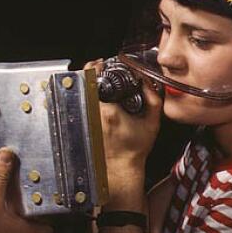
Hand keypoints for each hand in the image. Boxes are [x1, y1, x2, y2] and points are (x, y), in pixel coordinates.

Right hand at [0, 148, 54, 232]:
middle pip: (31, 228)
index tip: (49, 204)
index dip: (51, 217)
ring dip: (9, 220)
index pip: (48, 229)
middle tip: (22, 198)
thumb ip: (0, 178)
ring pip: (13, 232)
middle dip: (26, 213)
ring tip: (1, 205)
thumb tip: (7, 157)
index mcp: (27, 232)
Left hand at [85, 60, 163, 189]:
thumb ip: (153, 99)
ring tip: (95, 81)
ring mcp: (85, 121)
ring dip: (85, 84)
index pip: (94, 80)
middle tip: (97, 69)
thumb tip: (147, 81)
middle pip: (83, 84)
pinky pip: (78, 106)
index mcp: (108, 111)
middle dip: (89, 73)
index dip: (95, 67)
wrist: (121, 169)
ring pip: (78, 94)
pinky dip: (83, 97)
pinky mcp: (82, 126)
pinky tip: (91, 96)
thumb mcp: (152, 122)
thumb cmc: (134, 150)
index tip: (101, 63)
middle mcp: (92, 115)